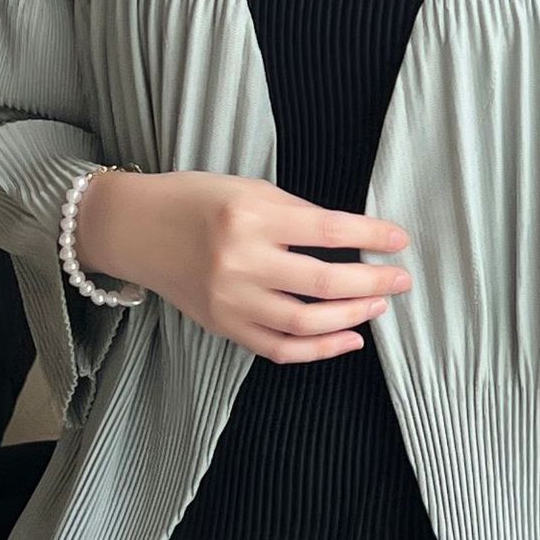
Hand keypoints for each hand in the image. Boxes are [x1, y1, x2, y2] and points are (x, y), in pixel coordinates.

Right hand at [73, 168, 411, 361]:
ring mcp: (231, 300)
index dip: (372, 237)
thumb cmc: (197, 201)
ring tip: (379, 305)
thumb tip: (354, 239)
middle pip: (324, 283)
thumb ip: (297, 214)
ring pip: (306, 323)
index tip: (400, 240)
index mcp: (251, 216)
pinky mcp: (224, 326)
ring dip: (353, 317)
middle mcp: (240, 261)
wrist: (137, 229)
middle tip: (401, 280)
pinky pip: (280, 348)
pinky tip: (349, 339)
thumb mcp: (248, 189)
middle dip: (374, 282)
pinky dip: (320, 349)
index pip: (329, 231)